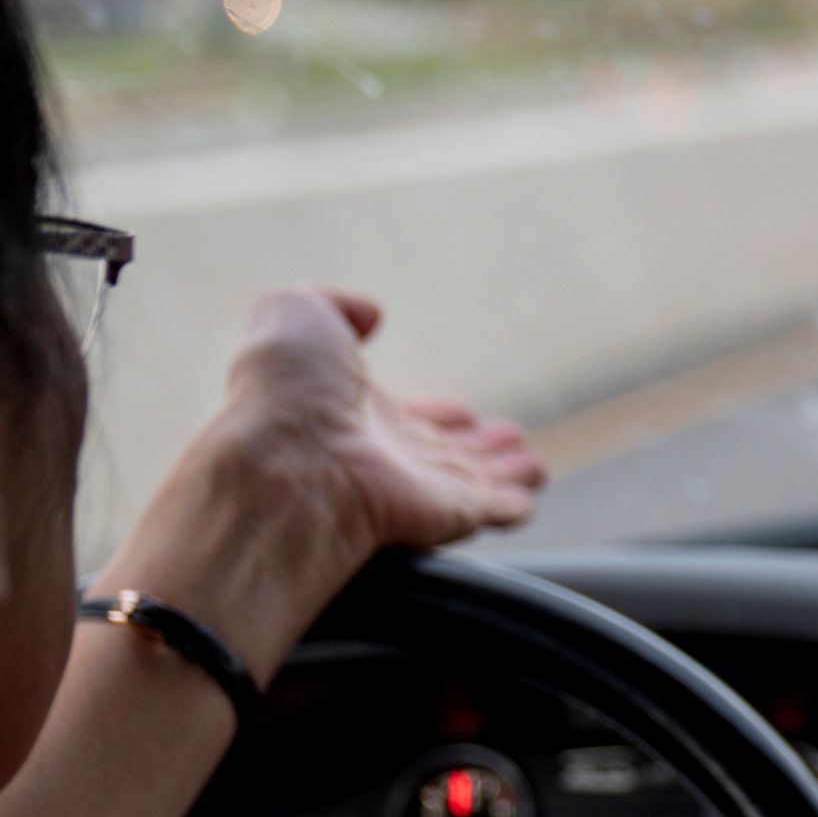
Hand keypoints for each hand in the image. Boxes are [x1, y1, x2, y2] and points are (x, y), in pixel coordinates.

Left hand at [96, 287, 543, 683]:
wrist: (294, 458)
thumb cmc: (286, 390)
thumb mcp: (296, 314)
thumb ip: (333, 304)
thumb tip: (372, 313)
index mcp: (350, 412)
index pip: (403, 418)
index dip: (433, 414)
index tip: (460, 412)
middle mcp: (385, 455)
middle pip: (442, 454)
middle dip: (477, 446)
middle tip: (508, 436)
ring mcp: (418, 487)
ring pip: (474, 482)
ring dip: (505, 471)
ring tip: (531, 464)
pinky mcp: (449, 512)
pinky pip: (490, 511)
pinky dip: (513, 505)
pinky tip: (529, 498)